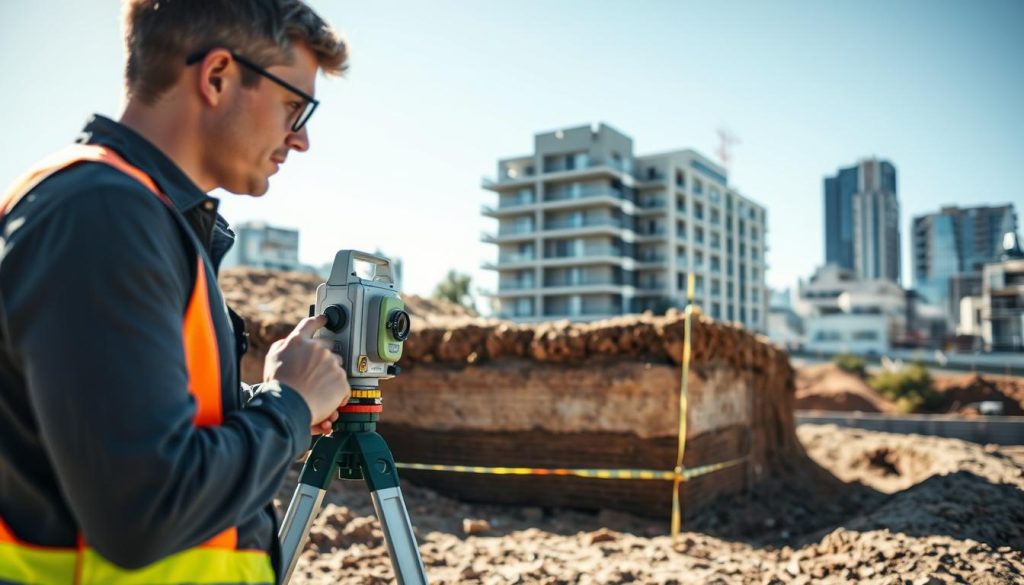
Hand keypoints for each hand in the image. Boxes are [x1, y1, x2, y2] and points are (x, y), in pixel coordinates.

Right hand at [263, 315, 350, 429]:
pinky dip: (338, 393)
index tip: (324, 319)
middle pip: (327, 348)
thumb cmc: (279, 385)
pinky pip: (344, 385)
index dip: (318, 321)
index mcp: (299, 342)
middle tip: (314, 373)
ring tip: (317, 388)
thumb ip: (283, 346)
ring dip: (330, 375)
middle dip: (323, 358)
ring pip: (337, 366)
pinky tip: (327, 398)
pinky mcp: (341, 380)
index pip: (310, 324)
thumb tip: (289, 342)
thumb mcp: (272, 358)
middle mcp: (318, 349)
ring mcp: (331, 364)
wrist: (288, 405)